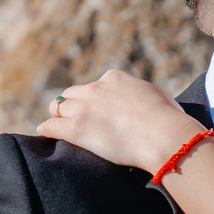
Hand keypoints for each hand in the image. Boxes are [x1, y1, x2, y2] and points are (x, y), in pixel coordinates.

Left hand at [36, 69, 202, 173]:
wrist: (165, 135)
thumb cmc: (169, 120)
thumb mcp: (157, 97)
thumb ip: (142, 96)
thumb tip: (145, 102)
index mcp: (114, 78)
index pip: (95, 86)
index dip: (94, 99)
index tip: (96, 109)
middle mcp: (96, 89)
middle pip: (72, 94)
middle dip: (71, 105)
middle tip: (71, 117)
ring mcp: (85, 108)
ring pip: (58, 107)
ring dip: (57, 115)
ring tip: (55, 124)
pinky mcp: (77, 129)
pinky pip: (50, 126)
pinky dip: (46, 129)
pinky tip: (44, 133)